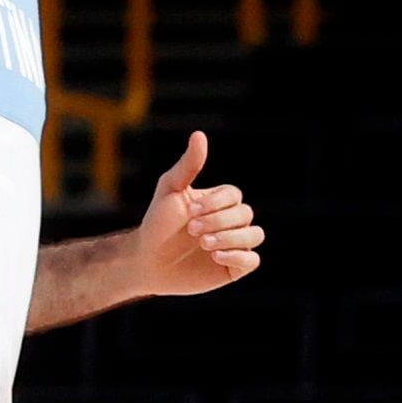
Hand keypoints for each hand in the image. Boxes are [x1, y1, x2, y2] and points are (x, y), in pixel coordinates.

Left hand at [135, 130, 262, 295]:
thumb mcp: (170, 190)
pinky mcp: (234, 268)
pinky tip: (216, 256)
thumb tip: (199, 135)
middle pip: (245, 214)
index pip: (234, 196)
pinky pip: (253, 260)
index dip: (217, 203)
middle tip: (192, 230)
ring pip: (255, 235)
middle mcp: (231, 221)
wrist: (147, 261)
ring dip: (231, 238)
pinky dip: (239, 256)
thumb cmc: (157, 224)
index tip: (191, 212)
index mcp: (219, 202)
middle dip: (219, 221)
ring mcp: (235, 244)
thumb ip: (188, 165)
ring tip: (205, 244)